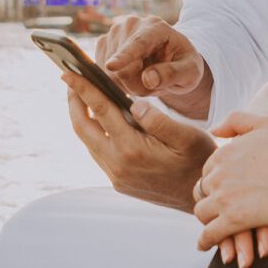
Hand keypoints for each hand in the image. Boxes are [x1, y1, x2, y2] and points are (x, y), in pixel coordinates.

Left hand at [61, 74, 215, 212]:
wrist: (200, 196)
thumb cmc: (198, 161)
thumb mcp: (186, 136)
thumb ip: (156, 119)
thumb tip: (132, 103)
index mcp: (132, 149)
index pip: (100, 110)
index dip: (82, 88)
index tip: (67, 71)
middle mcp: (118, 164)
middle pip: (82, 127)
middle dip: (73, 101)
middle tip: (70, 79)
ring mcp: (116, 176)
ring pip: (88, 141)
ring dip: (82, 117)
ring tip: (82, 96)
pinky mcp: (119, 182)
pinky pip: (98, 152)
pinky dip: (94, 132)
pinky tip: (101, 120)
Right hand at [93, 15, 212, 117]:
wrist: (171, 60)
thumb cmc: (184, 66)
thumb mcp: (190, 72)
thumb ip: (173, 74)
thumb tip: (148, 79)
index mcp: (157, 28)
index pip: (139, 43)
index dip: (125, 56)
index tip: (111, 66)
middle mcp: (132, 24)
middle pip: (122, 67)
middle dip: (136, 85)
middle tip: (155, 85)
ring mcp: (115, 32)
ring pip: (109, 72)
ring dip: (127, 85)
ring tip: (145, 79)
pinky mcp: (104, 43)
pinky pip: (101, 70)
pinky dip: (115, 81)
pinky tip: (131, 77)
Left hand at [192, 114, 267, 266]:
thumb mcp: (266, 122)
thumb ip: (237, 121)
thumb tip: (213, 131)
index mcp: (224, 152)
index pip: (208, 172)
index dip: (215, 183)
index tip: (224, 192)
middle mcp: (219, 173)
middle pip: (203, 192)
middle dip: (210, 201)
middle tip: (218, 213)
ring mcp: (225, 197)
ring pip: (202, 214)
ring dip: (206, 222)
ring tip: (212, 230)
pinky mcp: (235, 219)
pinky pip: (210, 234)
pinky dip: (205, 241)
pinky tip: (205, 246)